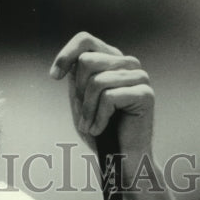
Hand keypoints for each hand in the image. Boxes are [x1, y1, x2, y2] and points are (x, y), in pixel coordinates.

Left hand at [50, 32, 154, 166]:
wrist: (118, 159)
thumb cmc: (100, 132)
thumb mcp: (81, 101)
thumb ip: (77, 78)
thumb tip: (70, 60)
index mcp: (112, 61)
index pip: (85, 40)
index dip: (66, 55)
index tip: (54, 76)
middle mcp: (128, 64)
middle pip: (87, 62)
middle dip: (79, 93)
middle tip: (85, 116)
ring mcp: (139, 76)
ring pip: (96, 81)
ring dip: (87, 110)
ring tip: (92, 126)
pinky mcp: (145, 93)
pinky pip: (109, 97)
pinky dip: (98, 118)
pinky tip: (101, 129)